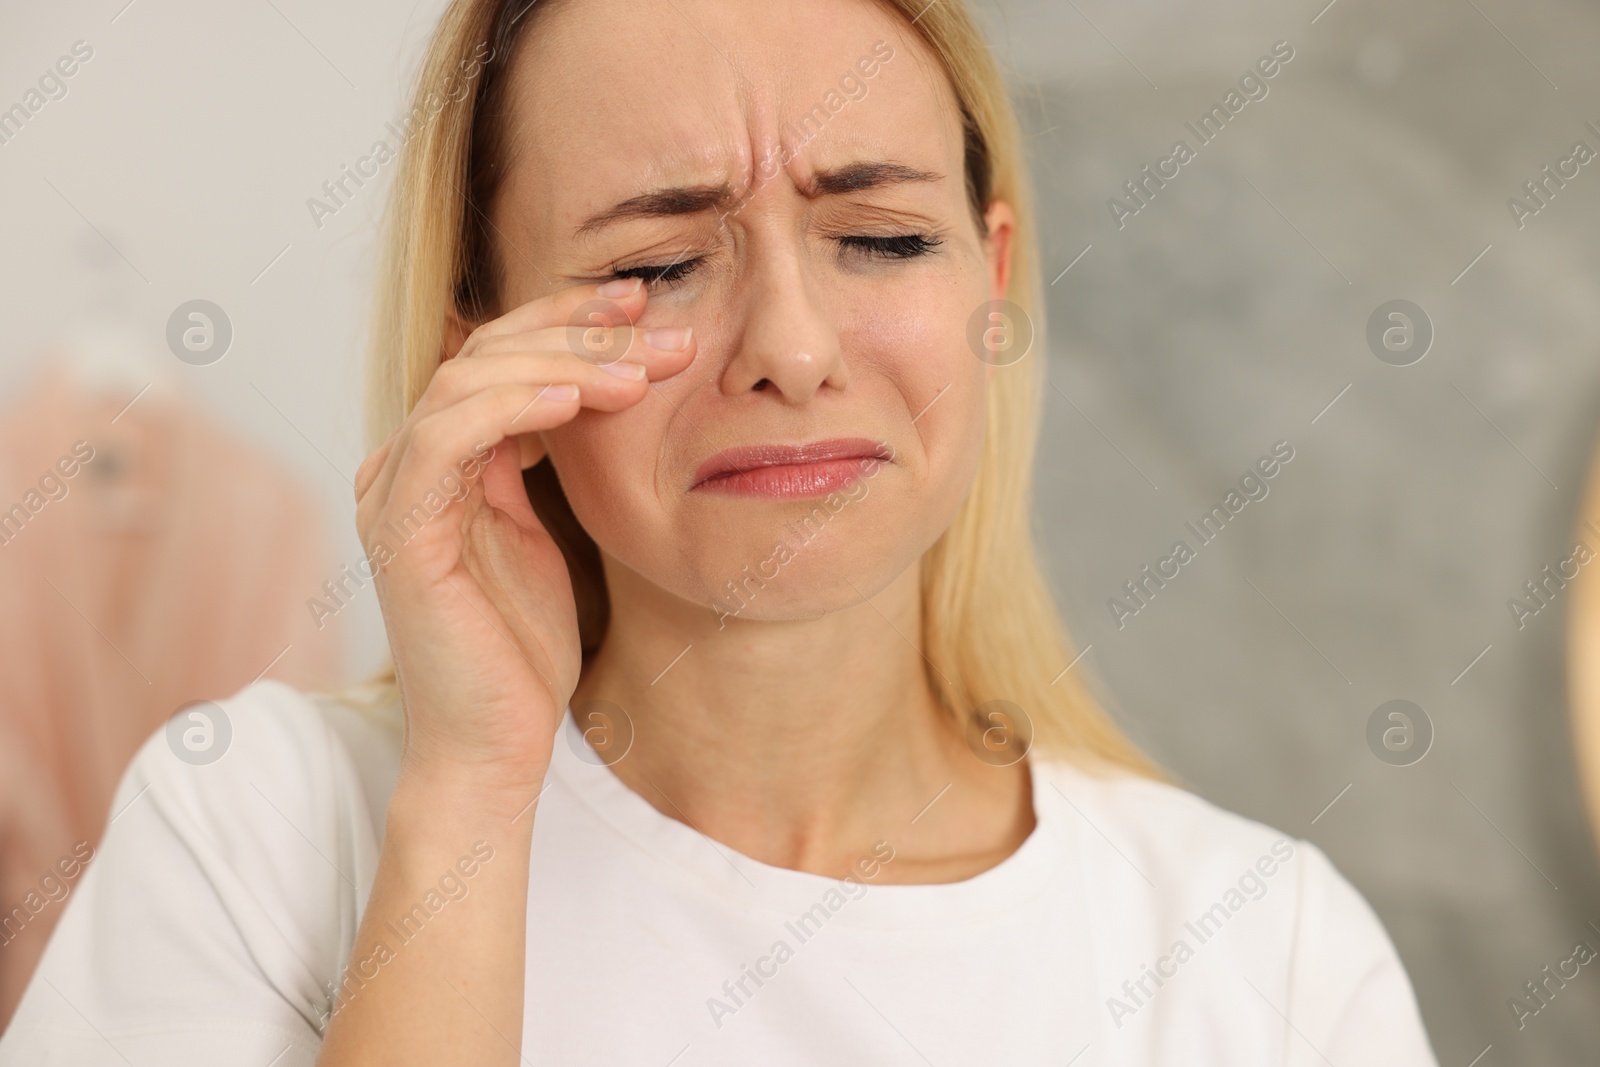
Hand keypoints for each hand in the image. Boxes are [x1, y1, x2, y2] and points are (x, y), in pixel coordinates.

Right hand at [353, 277, 694, 798]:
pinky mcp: (400, 530)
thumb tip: (598, 386)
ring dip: (563, 362)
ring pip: (469, 378)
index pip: (500, 356)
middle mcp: (407, 462)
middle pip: (486, 352)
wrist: (494, 746)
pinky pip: (448, 435)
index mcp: (442, 459)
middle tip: (664, 327)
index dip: (569, 319)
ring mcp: (395, 492)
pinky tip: (578, 402)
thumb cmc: (524, 650)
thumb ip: (549, 462)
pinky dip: (513, 405)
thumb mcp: (547, 533)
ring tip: (641, 372)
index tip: (645, 305)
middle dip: (580, 330)